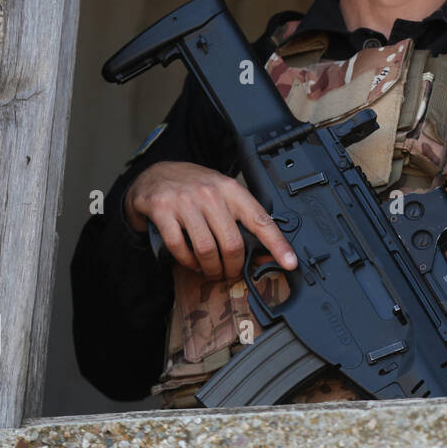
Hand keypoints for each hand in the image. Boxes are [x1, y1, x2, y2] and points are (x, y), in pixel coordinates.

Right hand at [123, 161, 298, 279]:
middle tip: (230, 273)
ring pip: (207, 249)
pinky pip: (179, 247)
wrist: (156, 174)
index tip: (290, 262)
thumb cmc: (195, 188)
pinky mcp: (163, 210)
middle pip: (232, 243)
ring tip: (211, 270)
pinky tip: (192, 262)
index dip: (278, 244)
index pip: (261, 220)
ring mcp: (185, 201)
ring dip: (211, 268)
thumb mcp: (222, 195)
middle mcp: (210, 194)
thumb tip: (263, 254)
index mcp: (232, 190)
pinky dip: (187, 262)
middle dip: (233, 266)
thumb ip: (241, 220)